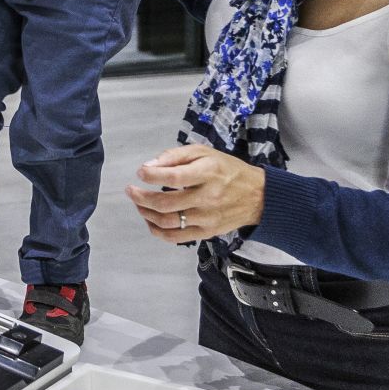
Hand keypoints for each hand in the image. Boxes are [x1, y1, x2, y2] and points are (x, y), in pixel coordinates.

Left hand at [124, 143, 265, 243]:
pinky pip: (176, 237)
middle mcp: (208, 197)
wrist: (257, 196)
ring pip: (167, 222)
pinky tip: (151, 220)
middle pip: (166, 203)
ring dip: (146, 213)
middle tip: (131, 190)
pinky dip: (157, 230)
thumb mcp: (204, 152)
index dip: (151, 176)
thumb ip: (174, 156)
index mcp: (208, 173)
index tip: (140, 173)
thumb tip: (149, 166)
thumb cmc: (227, 170)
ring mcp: (207, 218)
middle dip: (141, 197)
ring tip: (139, 204)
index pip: (173, 177)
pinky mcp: (207, 232)